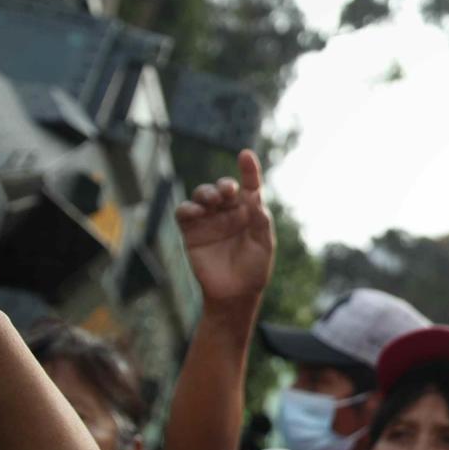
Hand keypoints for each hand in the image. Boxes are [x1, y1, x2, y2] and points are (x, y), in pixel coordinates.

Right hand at [175, 149, 273, 305]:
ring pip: (202, 195)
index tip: (245, 155)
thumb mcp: (263, 245)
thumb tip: (256, 197)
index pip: (250, 186)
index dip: (248, 170)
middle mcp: (229, 212)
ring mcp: (209, 220)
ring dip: (205, 192)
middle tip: (227, 192)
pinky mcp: (191, 231)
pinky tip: (194, 211)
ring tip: (211, 200)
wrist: (234, 294)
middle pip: (223, 188)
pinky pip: (185, 213)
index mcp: (249, 212)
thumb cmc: (254, 269)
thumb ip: (260, 221)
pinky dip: (187, 208)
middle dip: (224, 185)